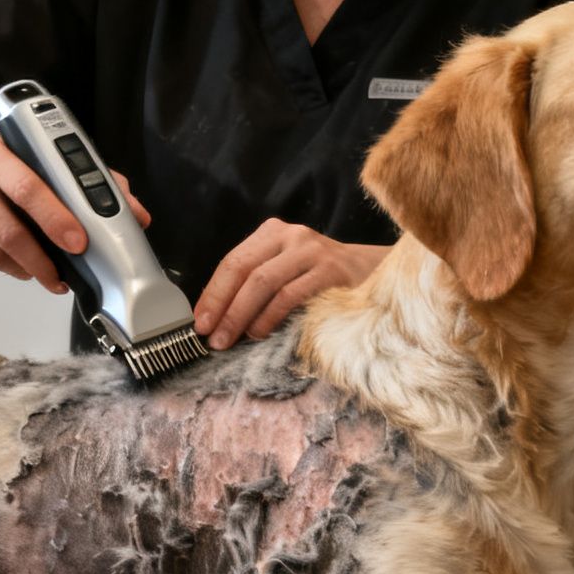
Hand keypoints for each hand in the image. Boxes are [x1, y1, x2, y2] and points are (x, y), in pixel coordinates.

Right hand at [0, 128, 148, 295]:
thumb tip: (131, 209)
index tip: (79, 243)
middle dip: (41, 263)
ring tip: (33, 267)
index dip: (57, 220)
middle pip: (9, 233)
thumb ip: (74, 178)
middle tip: (60, 278)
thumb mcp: (18, 152)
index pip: (29, 188)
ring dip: (19, 267)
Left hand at [194, 220, 390, 348]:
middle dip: (221, 305)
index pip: (233, 261)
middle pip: (243, 269)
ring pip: (262, 282)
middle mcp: (291, 235)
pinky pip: (289, 295)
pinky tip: (259, 334)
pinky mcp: (330, 270)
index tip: (199, 321)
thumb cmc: (322, 279)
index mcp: (273, 233)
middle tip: (209, 335)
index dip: (212, 293)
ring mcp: (311, 251)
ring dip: (240, 315)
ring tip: (228, 340)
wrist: (374, 273)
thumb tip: (218, 318)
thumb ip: (256, 285)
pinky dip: (269, 317)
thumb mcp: (286, 270)